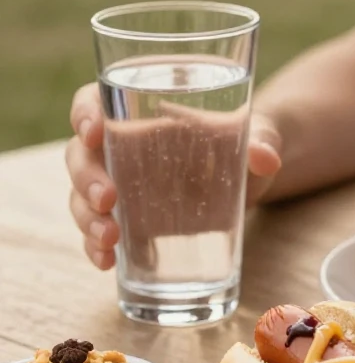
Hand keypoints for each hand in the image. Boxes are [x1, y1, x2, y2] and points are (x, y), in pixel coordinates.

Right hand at [67, 82, 281, 270]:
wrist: (250, 177)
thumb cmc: (244, 141)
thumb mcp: (257, 134)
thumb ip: (262, 140)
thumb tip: (265, 157)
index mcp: (140, 110)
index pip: (94, 101)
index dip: (84, 113)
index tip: (92, 132)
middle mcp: (119, 146)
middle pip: (80, 155)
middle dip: (86, 177)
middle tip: (107, 198)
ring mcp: (120, 186)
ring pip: (81, 196)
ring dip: (86, 218)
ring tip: (110, 239)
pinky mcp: (129, 219)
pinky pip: (98, 232)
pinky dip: (95, 247)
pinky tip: (106, 262)